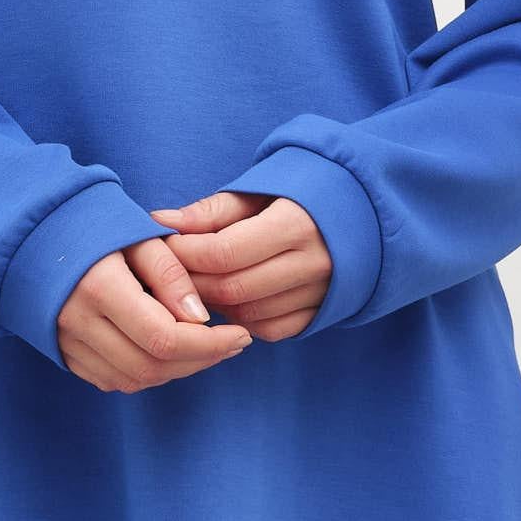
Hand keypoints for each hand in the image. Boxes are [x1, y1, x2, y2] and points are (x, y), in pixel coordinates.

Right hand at [58, 231, 253, 391]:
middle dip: (200, 361)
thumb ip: (171, 273)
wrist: (32, 237)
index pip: (164, 337)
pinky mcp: (63, 354)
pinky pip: (113, 380)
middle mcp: (78, 322)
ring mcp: (67, 343)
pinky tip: (170, 354)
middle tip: (232, 343)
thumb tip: (201, 318)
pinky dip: (148, 374)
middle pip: (151, 366)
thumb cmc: (93, 227)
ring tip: (207, 348)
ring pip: (134, 379)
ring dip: (178, 371)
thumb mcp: (138, 234)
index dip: (209, 345)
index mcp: (98, 287)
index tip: (240, 334)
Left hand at [145, 192, 330, 341]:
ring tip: (196, 283)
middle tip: (171, 272)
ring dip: (213, 304)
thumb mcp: (258, 190)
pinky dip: (241, 321)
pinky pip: (269, 330)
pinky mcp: (321, 314)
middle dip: (192, 283)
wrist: (360, 213)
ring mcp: (320, 293)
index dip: (185, 253)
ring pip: (247, 314)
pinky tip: (229, 301)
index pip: (224, 252)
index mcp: (297, 223)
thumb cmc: (300, 195)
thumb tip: (159, 222)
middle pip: (232, 288)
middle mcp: (314, 263)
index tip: (164, 247)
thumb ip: (211, 210)